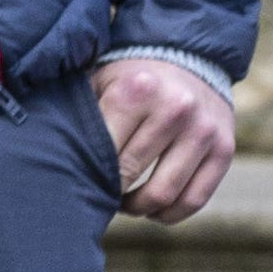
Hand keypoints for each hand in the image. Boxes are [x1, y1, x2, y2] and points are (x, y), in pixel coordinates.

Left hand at [92, 54, 236, 224]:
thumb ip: (80, 117)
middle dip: (110, 193)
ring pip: (165, 194)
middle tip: (97, 194)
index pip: (105, 153)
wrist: (187, 57)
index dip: (88, 175)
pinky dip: (170, 214)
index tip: (77, 181)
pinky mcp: (225, 150)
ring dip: (139, 208)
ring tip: (124, 203)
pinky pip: (195, 199)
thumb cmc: (129, 79)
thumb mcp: (99, 83)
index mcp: (137, 91)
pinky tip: (153, 210)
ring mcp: (204, 131)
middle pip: (132, 176)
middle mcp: (176, 109)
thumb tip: (47, 160)